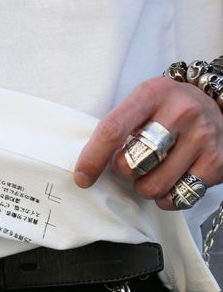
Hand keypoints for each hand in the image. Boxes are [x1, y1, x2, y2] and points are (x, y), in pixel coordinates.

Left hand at [74, 76, 222, 209]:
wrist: (216, 104)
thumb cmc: (166, 108)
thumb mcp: (141, 103)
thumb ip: (116, 127)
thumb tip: (86, 168)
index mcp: (152, 94)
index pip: (113, 130)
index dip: (93, 158)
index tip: (82, 177)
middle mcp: (181, 112)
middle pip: (133, 163)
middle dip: (123, 172)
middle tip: (130, 164)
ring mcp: (203, 137)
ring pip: (154, 186)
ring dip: (144, 187)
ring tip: (151, 172)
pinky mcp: (217, 162)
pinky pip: (178, 197)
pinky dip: (166, 198)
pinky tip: (170, 180)